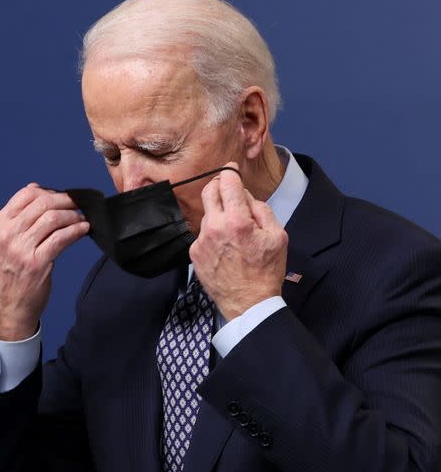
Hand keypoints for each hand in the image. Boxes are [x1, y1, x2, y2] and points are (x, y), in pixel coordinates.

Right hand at [0, 184, 89, 339]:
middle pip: (41, 203)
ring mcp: (21, 249)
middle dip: (64, 200)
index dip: (48, 191)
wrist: (10, 306)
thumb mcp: (3, 241)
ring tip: (80, 218)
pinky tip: (83, 229)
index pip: (25, 195)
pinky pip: (61, 237)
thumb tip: (36, 188)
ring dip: (72, 215)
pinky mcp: (37, 263)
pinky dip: (76, 230)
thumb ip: (17, 217)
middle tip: (76, 204)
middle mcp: (6, 235)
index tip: (60, 196)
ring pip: (53, 218)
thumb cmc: (11, 272)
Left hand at [189, 163, 288, 320]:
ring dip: (219, 212)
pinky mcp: (194, 252)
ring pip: (207, 213)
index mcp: (236, 221)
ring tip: (234, 229)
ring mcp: (201, 240)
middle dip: (219, 185)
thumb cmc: (266, 270)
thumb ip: (260, 208)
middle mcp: (214, 227)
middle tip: (228, 187)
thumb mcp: (277, 235)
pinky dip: (213, 232)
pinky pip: (203, 233)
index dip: (230, 172)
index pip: (227, 182)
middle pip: (208, 190)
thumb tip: (244, 194)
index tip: (231, 169)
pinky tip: (226, 246)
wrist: (248, 303)